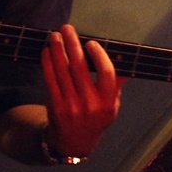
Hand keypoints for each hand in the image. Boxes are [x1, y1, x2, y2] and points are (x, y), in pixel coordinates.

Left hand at [41, 24, 123, 158]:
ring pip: (63, 71)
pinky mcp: (56, 106)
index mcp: (108, 103)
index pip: (107, 74)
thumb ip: (117, 82)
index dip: (99, 56)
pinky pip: (50, 80)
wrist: (75, 142)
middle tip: (67, 29)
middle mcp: (90, 105)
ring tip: (55, 36)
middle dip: (73, 44)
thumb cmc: (96, 117)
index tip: (91, 43)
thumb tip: (125, 57)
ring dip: (57, 50)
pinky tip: (47, 51)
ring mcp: (72, 106)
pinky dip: (47, 63)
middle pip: (81, 68)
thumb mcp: (112, 104)